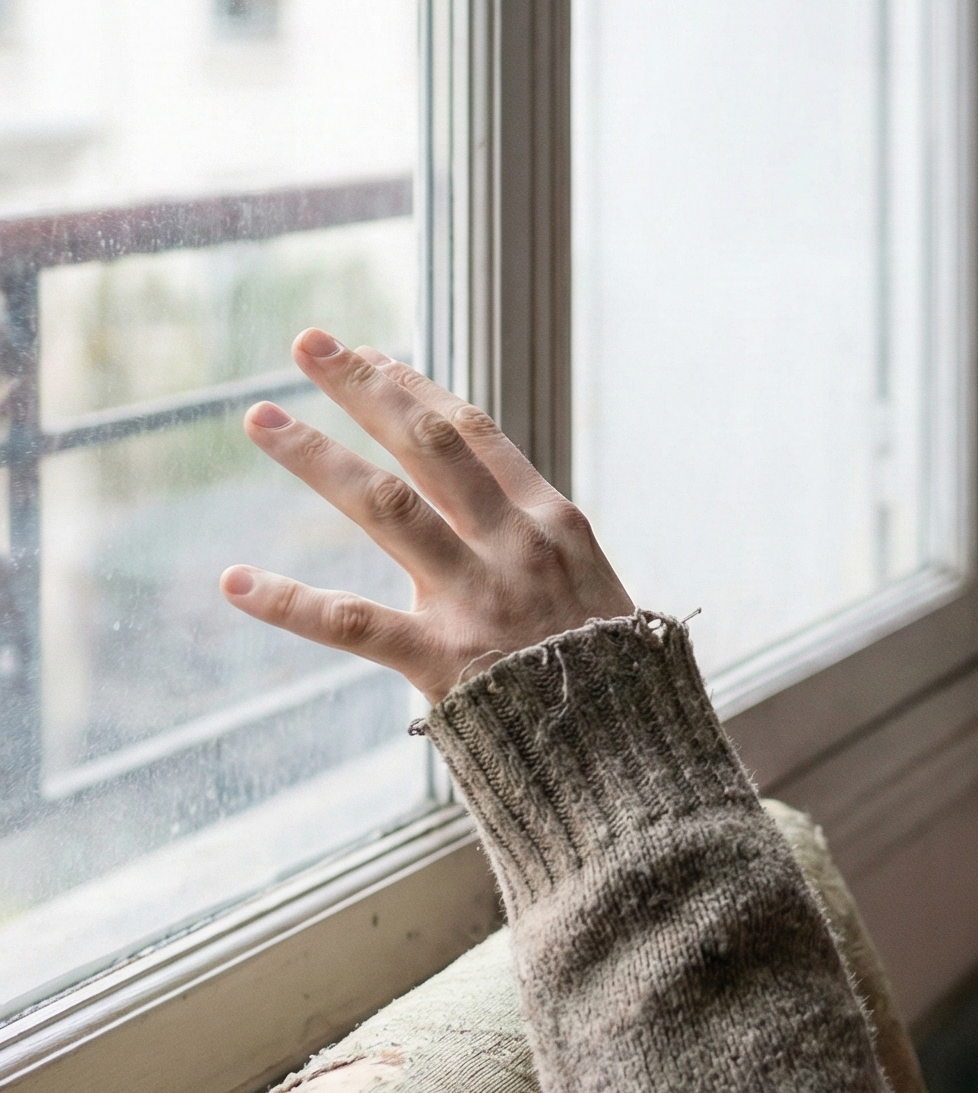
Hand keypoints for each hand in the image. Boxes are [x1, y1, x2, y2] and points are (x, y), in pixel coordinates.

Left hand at [220, 330, 634, 702]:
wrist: (628, 749)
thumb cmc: (611, 677)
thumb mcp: (592, 589)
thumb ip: (537, 547)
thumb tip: (487, 513)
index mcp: (552, 522)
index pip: (474, 434)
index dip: (417, 388)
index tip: (371, 357)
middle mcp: (516, 544)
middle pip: (428, 443)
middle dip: (364, 387)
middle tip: (307, 344)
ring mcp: (479, 597)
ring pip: (386, 506)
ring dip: (317, 456)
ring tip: (260, 418)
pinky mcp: (445, 659)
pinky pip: (352, 622)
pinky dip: (289, 601)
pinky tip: (234, 581)